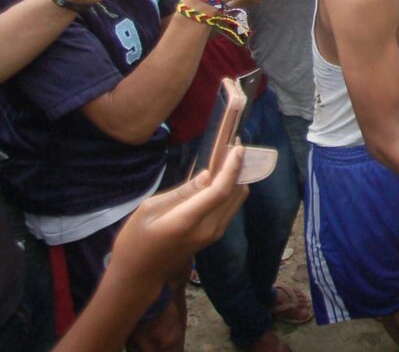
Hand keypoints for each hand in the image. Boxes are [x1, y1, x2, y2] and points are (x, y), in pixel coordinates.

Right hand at [108, 146, 247, 283]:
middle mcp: (208, 229)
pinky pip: (230, 208)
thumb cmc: (136, 240)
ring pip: (236, 201)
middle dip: (238, 168)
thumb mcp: (150, 209)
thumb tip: (207, 175)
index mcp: (188, 221)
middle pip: (235, 194)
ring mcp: (214, 234)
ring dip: (237, 178)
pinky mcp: (214, 236)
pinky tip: (221, 178)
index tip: (238, 147)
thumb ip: (182, 192)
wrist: (139, 275)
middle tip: (233, 146)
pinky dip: (231, 190)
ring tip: (228, 158)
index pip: (220, 191)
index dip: (232, 168)